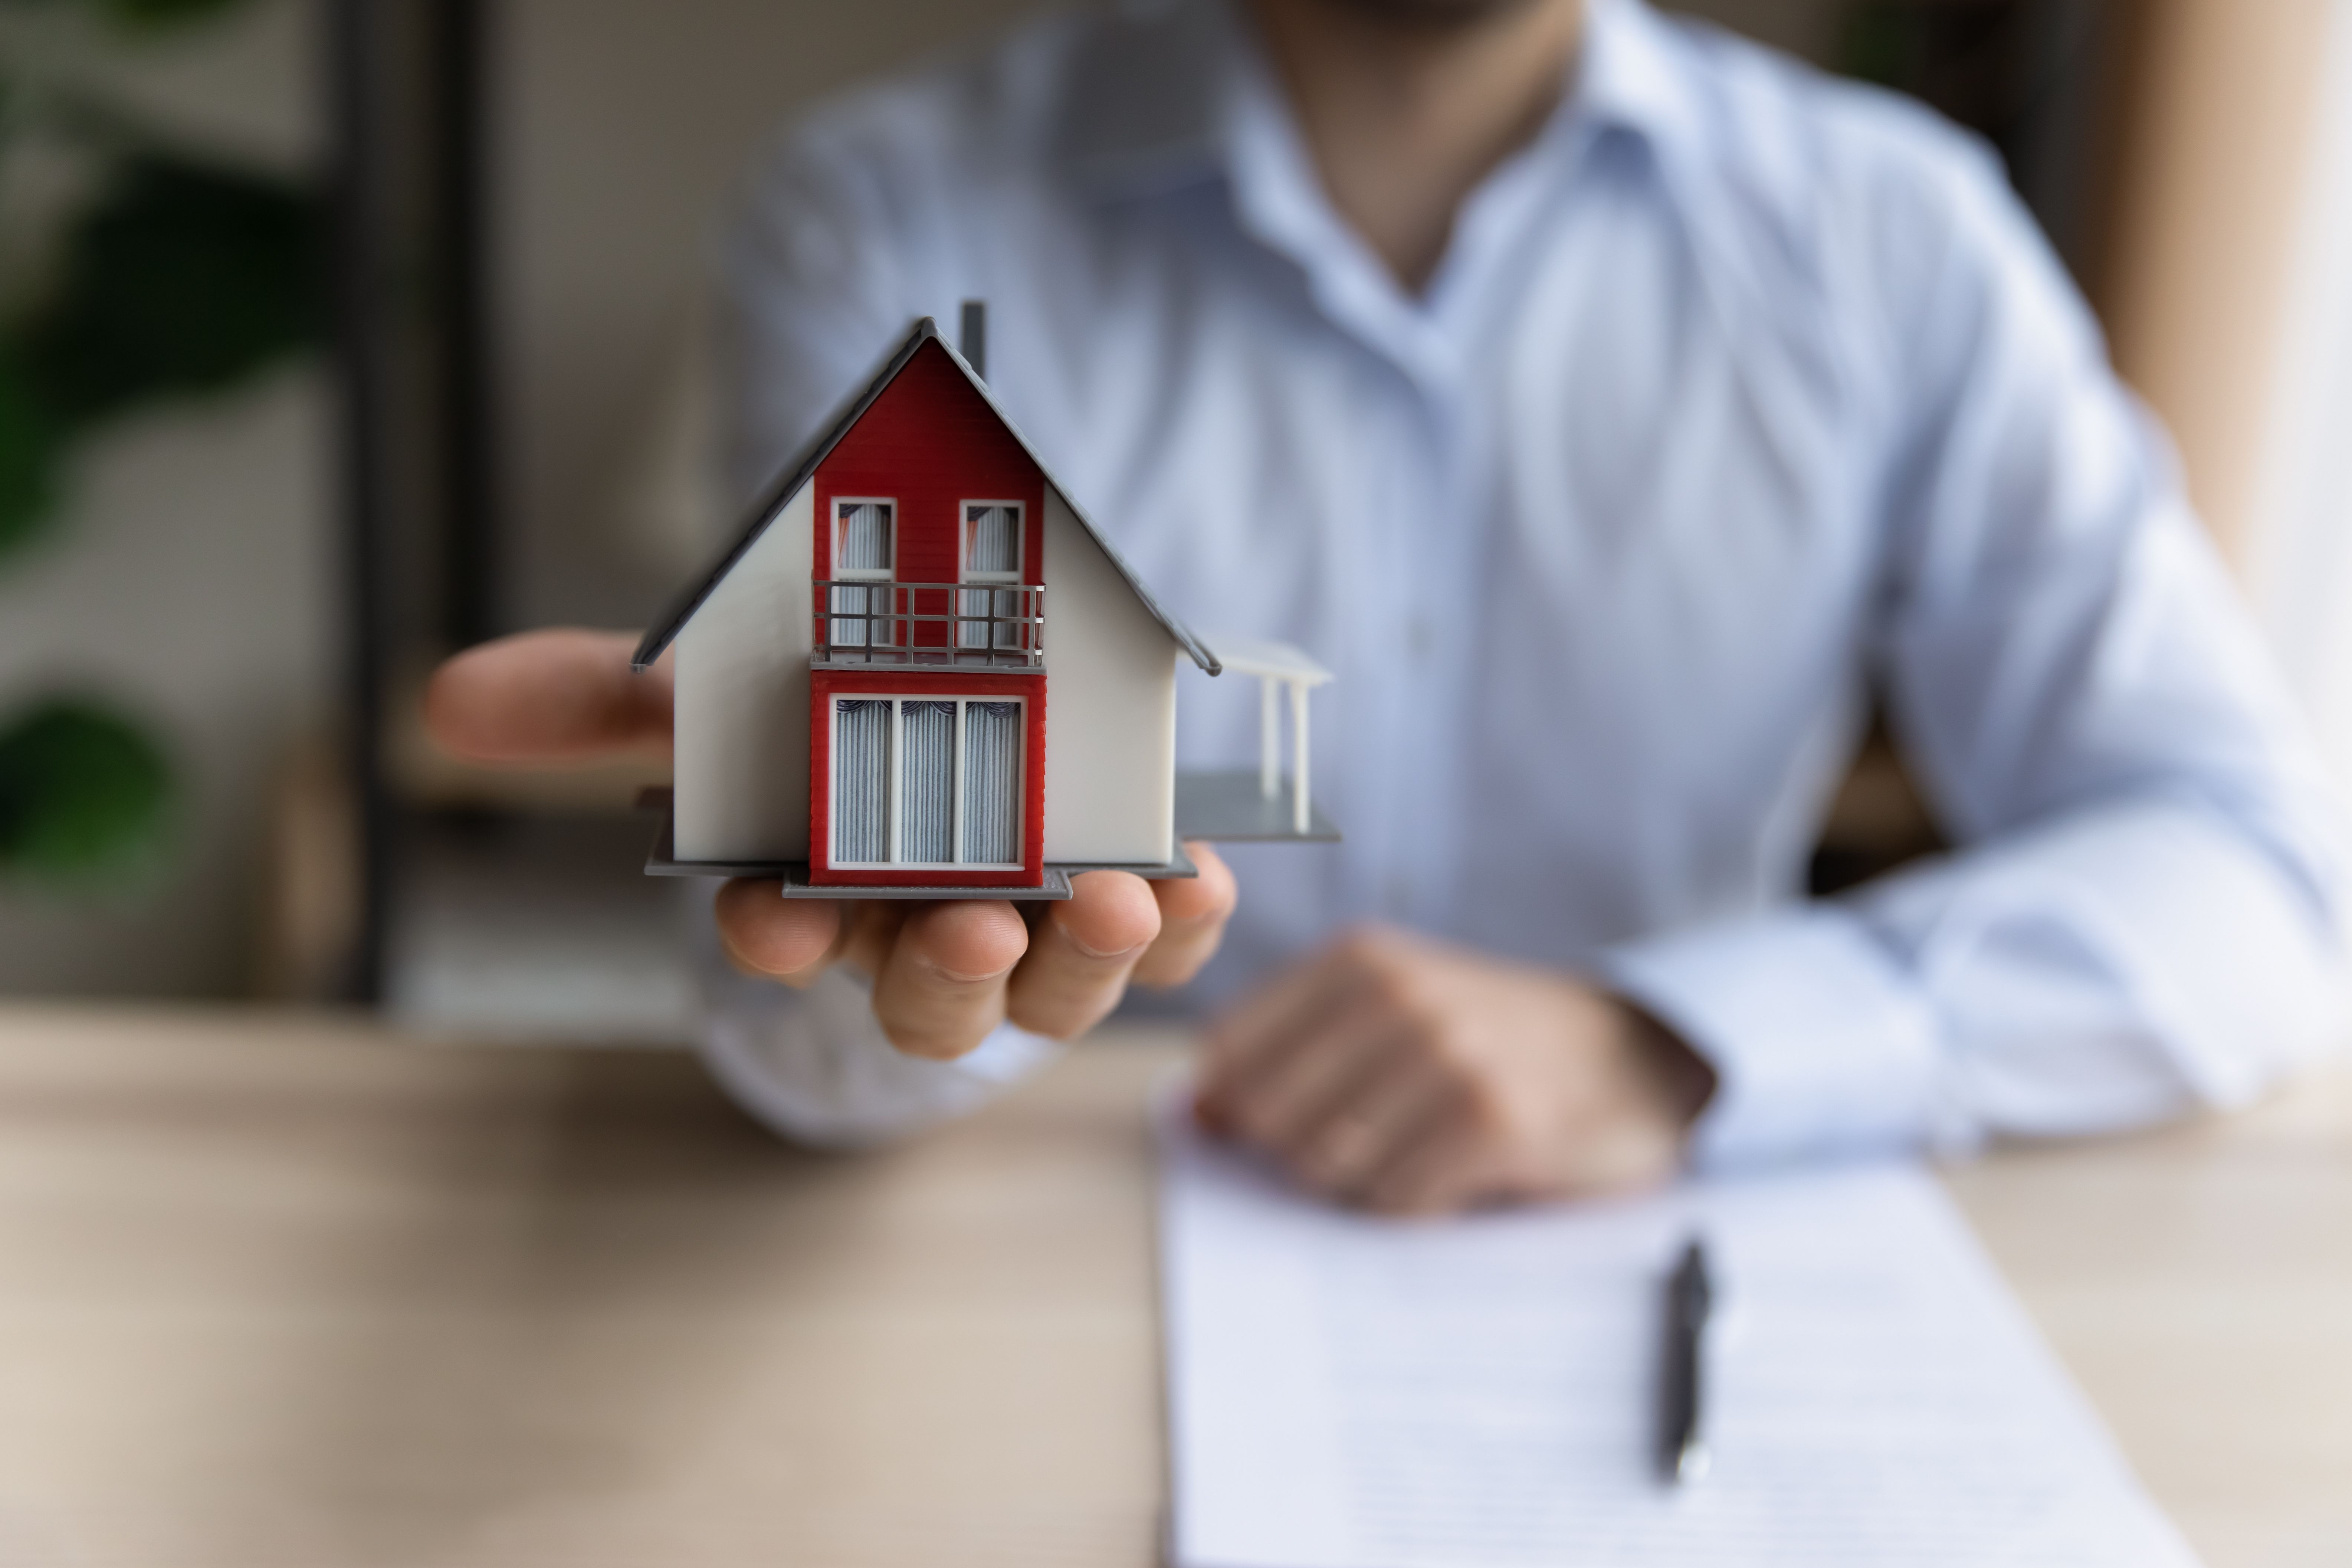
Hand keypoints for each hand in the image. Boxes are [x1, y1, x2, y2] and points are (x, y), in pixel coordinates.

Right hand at [426, 629, 1236, 1057]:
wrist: (975, 718)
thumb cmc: (830, 734)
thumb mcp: (720, 699)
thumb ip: (607, 699)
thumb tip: (446, 697)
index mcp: (828, 896)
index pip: (787, 936)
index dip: (780, 932)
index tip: (776, 914)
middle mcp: (930, 935)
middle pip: (933, 994)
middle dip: (946, 974)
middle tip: (968, 929)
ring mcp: (1041, 932)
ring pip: (1061, 982)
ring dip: (1084, 954)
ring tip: (1112, 899)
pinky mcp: (1139, 909)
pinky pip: (1173, 940)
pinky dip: (1188, 917)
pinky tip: (1195, 875)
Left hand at [1196, 925, 1715, 1214]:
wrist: (1631, 1061)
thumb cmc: (1493, 1044)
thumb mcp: (1392, 1014)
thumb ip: (1291, 1052)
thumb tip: (1198, 1116)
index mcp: (1360, 960)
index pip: (1231, 1053)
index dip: (1244, 1107)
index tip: (1293, 1118)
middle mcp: (1398, 996)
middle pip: (1271, 1118)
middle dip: (1306, 1151)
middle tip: (1377, 1139)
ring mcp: (1447, 1055)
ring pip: (1327, 1165)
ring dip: (1365, 1181)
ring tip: (1420, 1150)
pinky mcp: (1492, 1121)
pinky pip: (1396, 1200)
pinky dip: (1418, 1203)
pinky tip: (1459, 1173)